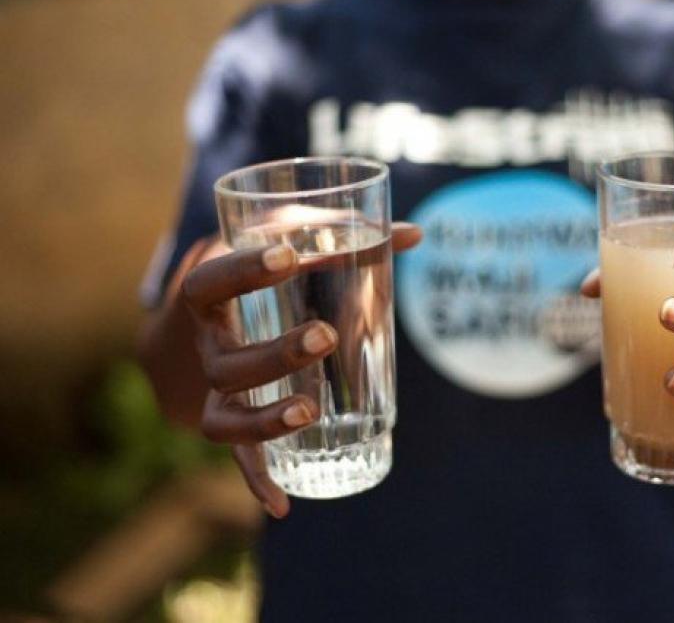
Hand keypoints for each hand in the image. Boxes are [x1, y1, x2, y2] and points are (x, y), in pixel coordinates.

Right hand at [180, 222, 421, 518]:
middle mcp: (204, 349)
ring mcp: (215, 392)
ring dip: (264, 421)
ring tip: (309, 411)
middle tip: (325, 336)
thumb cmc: (251, 275)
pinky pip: (239, 459)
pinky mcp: (230, 423)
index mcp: (207, 298)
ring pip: (225, 418)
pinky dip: (257, 481)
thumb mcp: (281, 246)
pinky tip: (282, 505)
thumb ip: (340, 238)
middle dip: (274, 354)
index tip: (288, 255)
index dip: (242, 271)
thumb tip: (414, 234)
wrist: (191, 326)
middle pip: (226, 363)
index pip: (209, 283)